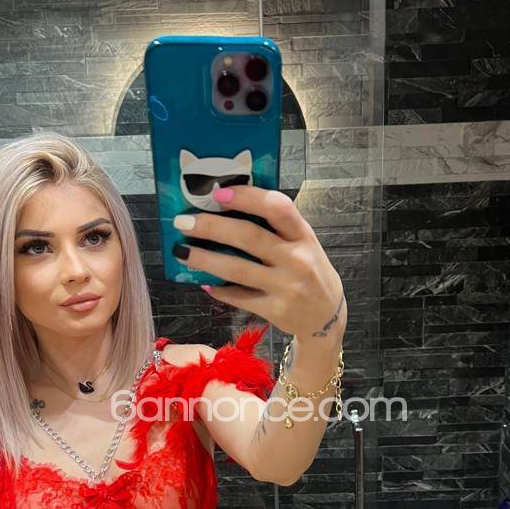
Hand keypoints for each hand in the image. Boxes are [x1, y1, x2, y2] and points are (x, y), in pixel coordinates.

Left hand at [173, 185, 347, 339]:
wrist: (327, 316)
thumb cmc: (309, 270)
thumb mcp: (304, 243)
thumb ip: (277, 227)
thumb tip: (228, 207)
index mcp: (303, 235)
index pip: (276, 207)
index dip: (247, 197)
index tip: (218, 192)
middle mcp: (296, 259)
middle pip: (248, 236)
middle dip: (211, 227)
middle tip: (184, 222)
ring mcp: (286, 286)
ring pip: (237, 269)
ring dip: (204, 258)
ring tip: (182, 251)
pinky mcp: (275, 310)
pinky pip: (238, 297)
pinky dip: (218, 288)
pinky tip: (203, 280)